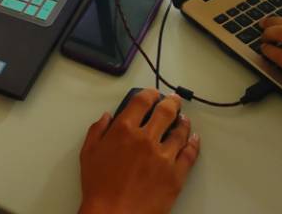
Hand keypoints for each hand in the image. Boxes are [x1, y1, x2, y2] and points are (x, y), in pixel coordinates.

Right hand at [79, 90, 198, 213]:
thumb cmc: (99, 187)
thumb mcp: (88, 153)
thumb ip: (97, 130)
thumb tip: (106, 117)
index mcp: (123, 130)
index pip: (142, 101)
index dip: (150, 93)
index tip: (153, 93)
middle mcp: (146, 138)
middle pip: (165, 112)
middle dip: (171, 102)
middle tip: (174, 100)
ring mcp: (163, 156)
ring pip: (180, 131)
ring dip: (183, 122)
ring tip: (184, 119)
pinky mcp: (176, 175)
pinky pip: (189, 154)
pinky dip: (193, 144)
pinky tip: (193, 139)